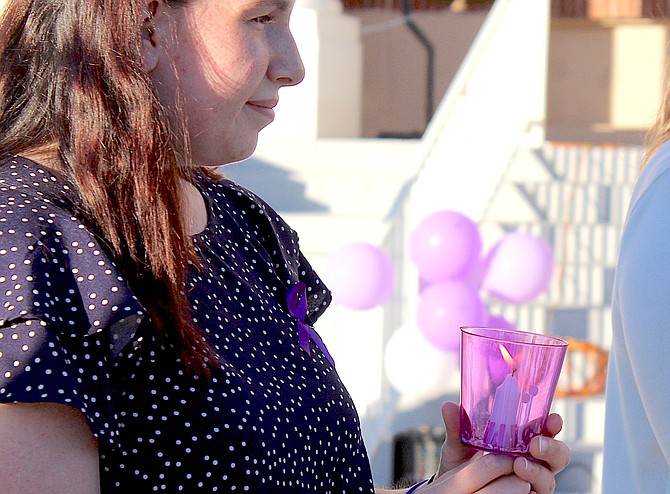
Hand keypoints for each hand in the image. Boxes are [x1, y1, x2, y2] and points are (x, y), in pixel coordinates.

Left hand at [429, 402, 569, 493]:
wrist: (456, 491)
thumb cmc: (464, 465)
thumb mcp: (459, 445)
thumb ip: (457, 427)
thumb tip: (448, 406)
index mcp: (523, 443)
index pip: (545, 431)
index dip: (552, 425)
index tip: (552, 418)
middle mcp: (534, 462)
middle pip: (558, 455)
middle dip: (552, 448)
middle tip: (535, 444)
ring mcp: (532, 482)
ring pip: (549, 477)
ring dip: (538, 470)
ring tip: (519, 464)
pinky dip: (530, 490)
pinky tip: (521, 486)